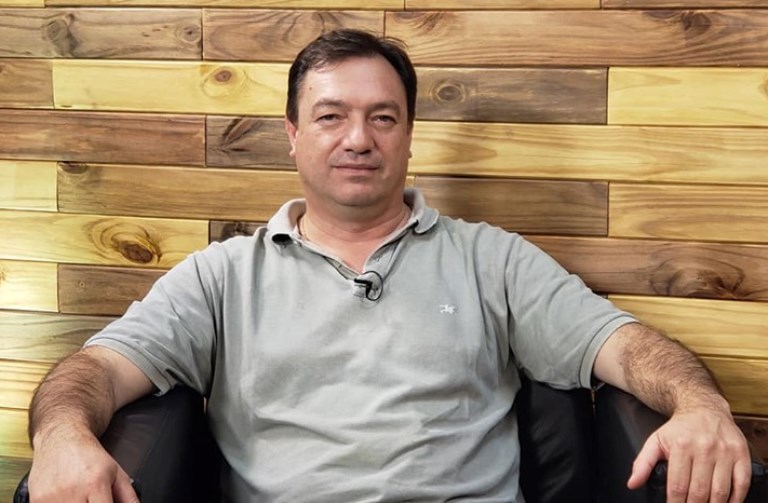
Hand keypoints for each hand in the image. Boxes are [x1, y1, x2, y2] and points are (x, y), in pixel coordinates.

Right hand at [28, 425, 137, 502]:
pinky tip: (67, 498)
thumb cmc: (88, 455)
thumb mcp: (115, 471)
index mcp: (96, 484)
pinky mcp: (37, 501)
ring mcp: (52, 498)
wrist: (60, 436)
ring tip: (82, 497)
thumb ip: (128, 495)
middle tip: (92, 499)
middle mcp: (73, 491)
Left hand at [627, 406, 751, 502]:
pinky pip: (741, 483)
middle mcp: (704, 448)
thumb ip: (643, 463)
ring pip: (720, 491)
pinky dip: (735, 499)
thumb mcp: (656, 440)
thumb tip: (632, 484)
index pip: (678, 485)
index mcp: (681, 446)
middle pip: (699, 491)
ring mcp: (724, 451)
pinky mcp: (741, 453)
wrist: (703, 407)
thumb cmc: (679, 429)